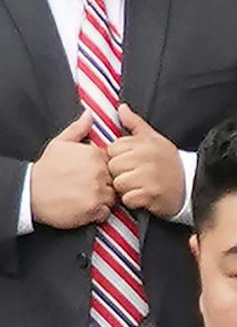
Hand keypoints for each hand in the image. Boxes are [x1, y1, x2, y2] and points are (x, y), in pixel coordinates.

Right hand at [27, 113, 113, 228]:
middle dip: (104, 183)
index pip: (113, 162)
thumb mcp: (60, 144)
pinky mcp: (94, 209)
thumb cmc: (46, 169)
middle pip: (115, 179)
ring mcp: (98, 191)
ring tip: (83, 196)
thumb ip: (78, 129)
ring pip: (113, 197)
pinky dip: (98, 212)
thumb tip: (90, 115)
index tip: (90, 173)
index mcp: (94, 154)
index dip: (103, 169)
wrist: (30, 193)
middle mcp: (99, 172)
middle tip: (86, 186)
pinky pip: (106, 212)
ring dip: (102, 198)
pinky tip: (84, 206)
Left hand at [104, 104, 184, 219]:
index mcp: (145, 142)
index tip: (131, 162)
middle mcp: (147, 157)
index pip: (112, 149)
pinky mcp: (152, 194)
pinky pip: (128, 198)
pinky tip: (145, 196)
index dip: (119, 157)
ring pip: (118, 183)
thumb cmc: (169, 163)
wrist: (193, 186)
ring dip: (126, 188)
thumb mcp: (155, 139)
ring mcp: (150, 176)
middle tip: (137, 175)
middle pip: (113, 166)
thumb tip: (121, 107)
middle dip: (121, 173)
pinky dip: (134, 201)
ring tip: (141, 186)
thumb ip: (135, 123)